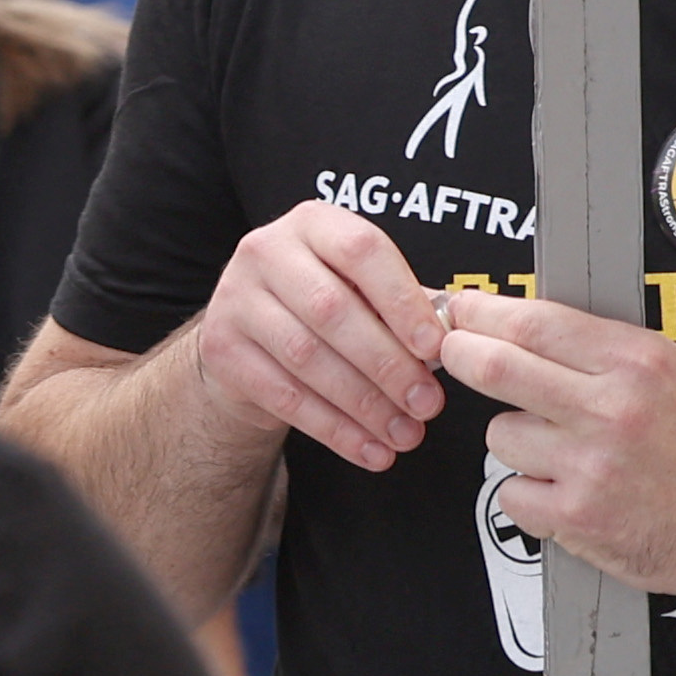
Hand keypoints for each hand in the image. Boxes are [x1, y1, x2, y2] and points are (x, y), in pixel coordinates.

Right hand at [188, 198, 447, 472]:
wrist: (248, 336)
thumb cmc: (323, 308)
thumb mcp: (360, 290)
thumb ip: (402, 308)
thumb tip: (455, 343)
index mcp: (312, 224)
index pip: (361, 251)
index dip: (401, 300)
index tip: (436, 348)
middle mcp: (266, 250)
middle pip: (331, 308)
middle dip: (387, 364)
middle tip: (428, 404)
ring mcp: (236, 297)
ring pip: (306, 356)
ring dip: (364, 404)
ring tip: (406, 435)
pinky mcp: (221, 348)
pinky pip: (283, 395)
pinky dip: (334, 429)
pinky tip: (371, 450)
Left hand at [439, 287, 675, 598]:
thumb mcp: (663, 370)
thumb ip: (592, 345)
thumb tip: (507, 315)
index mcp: (636, 363)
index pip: (532, 322)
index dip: (480, 314)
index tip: (460, 312)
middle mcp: (614, 411)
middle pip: (494, 367)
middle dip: (459, 355)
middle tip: (454, 353)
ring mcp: (594, 467)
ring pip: (500, 436)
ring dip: (514, 441)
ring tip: (560, 452)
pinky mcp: (579, 518)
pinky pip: (511, 494)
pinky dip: (527, 496)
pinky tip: (566, 493)